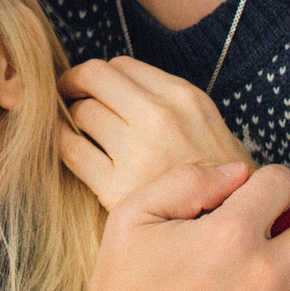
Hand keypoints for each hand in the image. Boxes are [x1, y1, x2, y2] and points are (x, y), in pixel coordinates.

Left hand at [59, 57, 246, 211]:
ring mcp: (136, 150)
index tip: (92, 86)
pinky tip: (67, 145)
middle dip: (73, 83)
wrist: (228, 225)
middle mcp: (159, 117)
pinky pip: (71, 150)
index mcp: (182, 97)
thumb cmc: (218, 178)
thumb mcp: (205, 124)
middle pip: (94, 77)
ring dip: (70, 116)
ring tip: (73, 127)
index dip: (101, 75)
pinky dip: (61, 142)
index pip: (122, 65)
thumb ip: (167, 101)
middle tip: (67, 94)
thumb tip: (119, 85)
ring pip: (81, 112)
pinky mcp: (115, 186)